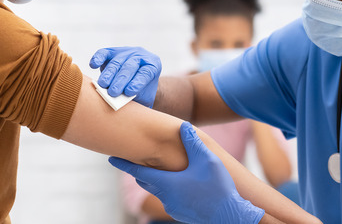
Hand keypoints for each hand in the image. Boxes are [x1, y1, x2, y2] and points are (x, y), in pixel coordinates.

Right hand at [89, 47, 160, 107]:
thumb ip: (136, 98)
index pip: (145, 73)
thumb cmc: (141, 92)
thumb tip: (122, 103)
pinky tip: (93, 65)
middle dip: (120, 80)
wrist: (136, 82)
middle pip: (129, 67)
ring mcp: (126, 51)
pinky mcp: (112, 52)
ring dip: (109, 74)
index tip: (128, 92)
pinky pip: (104, 53)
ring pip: (116, 62)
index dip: (137, 82)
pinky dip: (98, 58)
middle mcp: (140, 55)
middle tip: (113, 92)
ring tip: (103, 85)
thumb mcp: (143, 97)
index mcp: (153, 65)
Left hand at [109, 122, 264, 223]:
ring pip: (158, 190)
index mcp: (167, 182)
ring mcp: (172, 207)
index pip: (138, 171)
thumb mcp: (207, 159)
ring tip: (159, 168)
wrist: (231, 215)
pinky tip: (180, 183)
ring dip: (156, 179)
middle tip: (135, 158)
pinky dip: (168, 188)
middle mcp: (166, 196)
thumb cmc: (218, 187)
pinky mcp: (181, 213)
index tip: (110, 158)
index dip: (123, 164)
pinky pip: (169, 198)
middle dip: (140, 169)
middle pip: (146, 180)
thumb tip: (182, 126)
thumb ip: (193, 142)